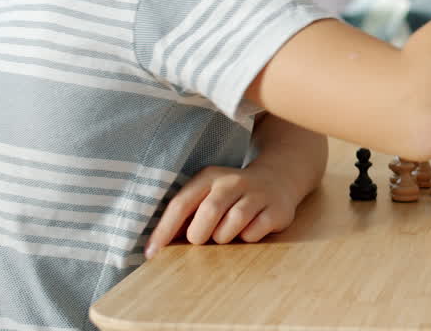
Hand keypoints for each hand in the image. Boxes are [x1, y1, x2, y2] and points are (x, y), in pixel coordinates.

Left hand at [145, 164, 298, 258]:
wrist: (278, 178)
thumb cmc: (230, 196)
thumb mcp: (207, 195)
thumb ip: (185, 216)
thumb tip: (157, 247)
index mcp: (209, 177)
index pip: (181, 203)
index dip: (164, 230)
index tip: (152, 253)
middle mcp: (233, 181)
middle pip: (209, 212)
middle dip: (200, 234)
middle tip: (202, 239)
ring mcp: (257, 194)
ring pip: (232, 225)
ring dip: (224, 238)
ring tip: (227, 233)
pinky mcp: (276, 209)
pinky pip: (254, 234)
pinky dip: (247, 239)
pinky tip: (250, 229)